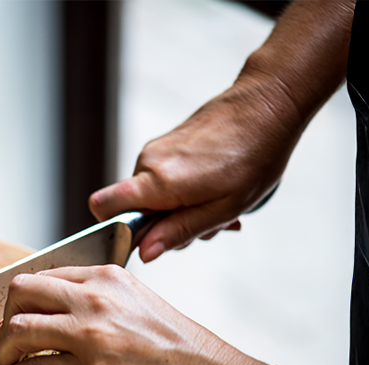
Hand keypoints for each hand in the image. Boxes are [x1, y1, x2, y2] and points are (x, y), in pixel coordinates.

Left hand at [0, 265, 238, 364]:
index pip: (43, 276)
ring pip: (18, 330)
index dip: (19, 300)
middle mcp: (94, 298)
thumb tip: (62, 312)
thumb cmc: (182, 350)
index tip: (11, 317)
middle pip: (20, 293)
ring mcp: (90, 333)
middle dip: (1, 319)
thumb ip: (102, 299)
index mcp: (107, 277)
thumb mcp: (139, 303)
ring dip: (0, 351)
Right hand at [89, 78, 306, 262]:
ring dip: (181, 208)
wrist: (266, 106)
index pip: (103, 207)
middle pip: (135, 209)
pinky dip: (185, 191)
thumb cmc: (253, 156)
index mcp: (158, 182)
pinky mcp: (168, 144)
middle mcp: (148, 163)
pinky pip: (164, 179)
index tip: (150, 239)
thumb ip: (179, 232)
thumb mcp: (223, 208)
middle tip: (209, 223)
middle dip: (166, 225)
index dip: (116, 230)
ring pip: (153, 196)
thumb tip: (145, 253)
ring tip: (220, 203)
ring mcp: (157, 151)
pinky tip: (217, 187)